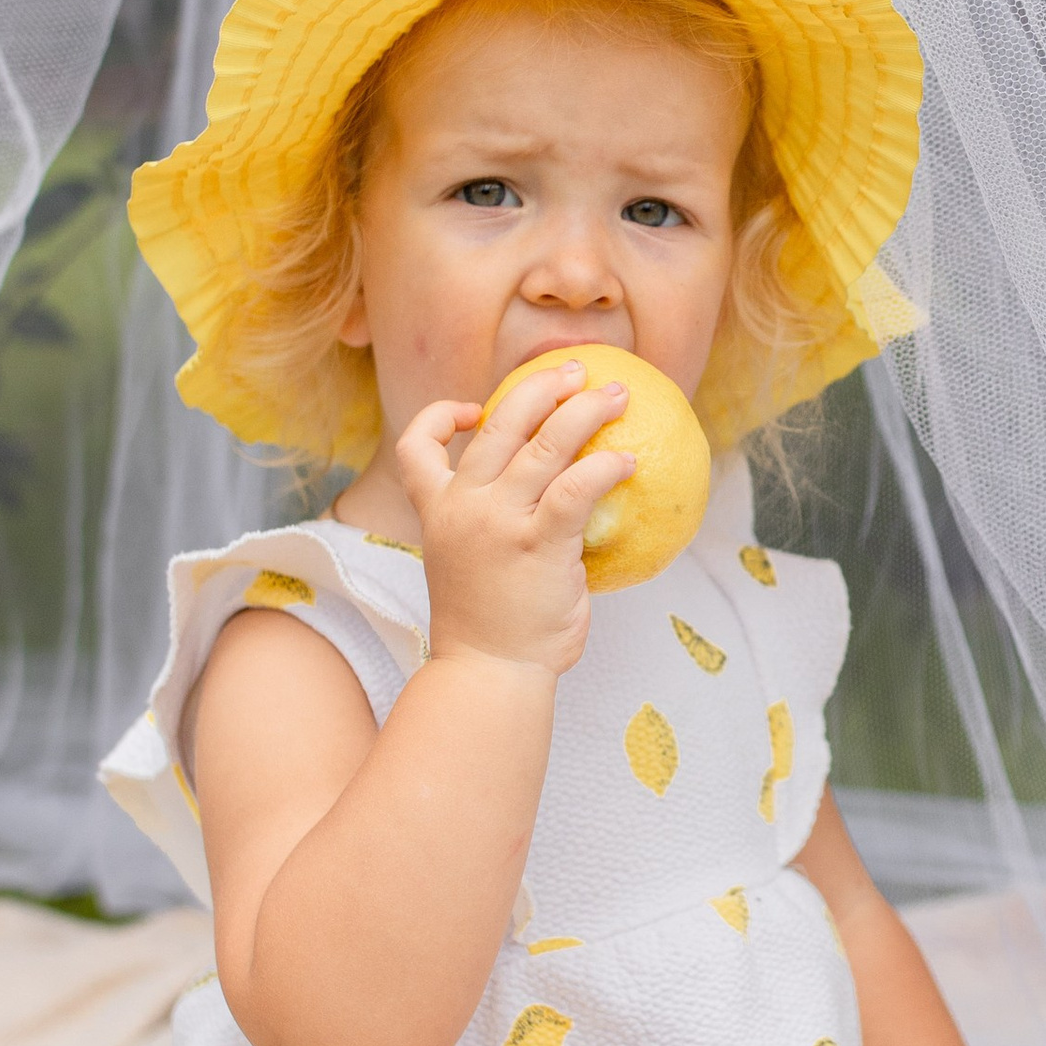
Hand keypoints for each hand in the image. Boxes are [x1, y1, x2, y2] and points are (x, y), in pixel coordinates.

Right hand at [393, 361, 634, 678]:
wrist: (488, 674)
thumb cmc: (491, 630)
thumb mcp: (471, 567)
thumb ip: (494, 529)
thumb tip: (548, 506)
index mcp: (436, 511)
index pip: (415, 448)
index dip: (438, 417)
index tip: (472, 411)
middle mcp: (463, 506)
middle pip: (499, 423)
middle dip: (540, 386)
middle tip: (577, 371)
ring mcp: (499, 521)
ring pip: (545, 443)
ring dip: (586, 410)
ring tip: (618, 395)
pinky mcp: (538, 543)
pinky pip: (577, 487)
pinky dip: (606, 466)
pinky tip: (630, 462)